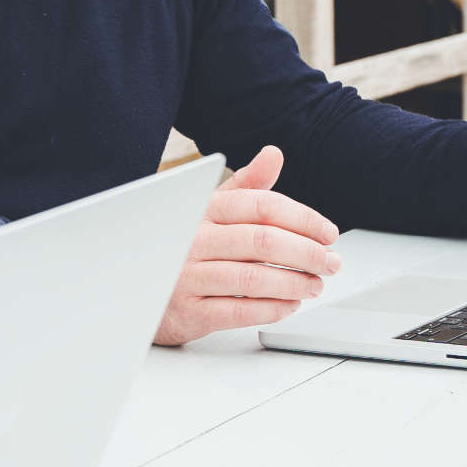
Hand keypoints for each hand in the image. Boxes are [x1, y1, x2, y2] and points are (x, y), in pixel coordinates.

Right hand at [154, 145, 342, 344]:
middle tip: (330, 262)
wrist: (136, 287)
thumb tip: (274, 154)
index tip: (328, 232)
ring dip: (294, 283)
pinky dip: (272, 309)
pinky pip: (238, 311)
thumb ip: (247, 185)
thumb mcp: (211, 209)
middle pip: (262, 241)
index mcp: (204, 209)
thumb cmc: (185, 245)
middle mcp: (194, 239)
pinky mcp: (188, 312)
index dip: (303, 218)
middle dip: (307, 252)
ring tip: (315, 285)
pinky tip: (290, 305)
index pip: (262, 206)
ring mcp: (188, 276)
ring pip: (253, 278)